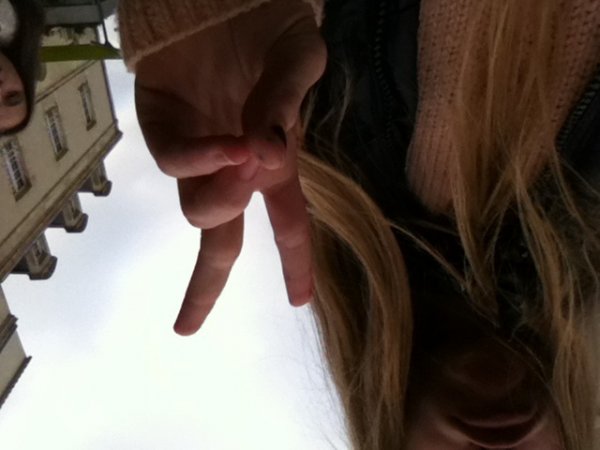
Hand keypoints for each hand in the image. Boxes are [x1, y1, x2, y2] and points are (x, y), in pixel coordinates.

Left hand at [134, 0, 326, 334]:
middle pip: (221, 238)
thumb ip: (288, 106)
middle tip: (187, 325)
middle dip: (204, 285)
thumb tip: (270, 158)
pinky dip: (202, 161)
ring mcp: (195, 149)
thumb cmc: (269, 27)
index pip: (287, 224)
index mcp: (273, 163)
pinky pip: (176, 161)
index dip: (296, 264)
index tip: (299, 301)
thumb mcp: (298, 61)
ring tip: (245, 158)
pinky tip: (228, 145)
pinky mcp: (159, 125)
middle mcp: (234, 167)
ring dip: (225, 198)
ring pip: (199, 208)